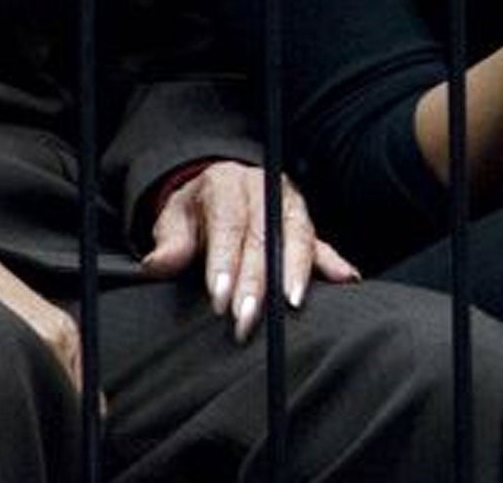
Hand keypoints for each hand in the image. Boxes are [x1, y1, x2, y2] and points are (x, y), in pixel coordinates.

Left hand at [140, 161, 360, 341]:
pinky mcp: (305, 221)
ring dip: (295, 271)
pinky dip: (333, 261)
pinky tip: (345, 279)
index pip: (227, 223)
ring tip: (292, 304)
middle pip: (262, 235)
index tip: (219, 300)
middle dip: (256, 281)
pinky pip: (321, 241)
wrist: (218, 192)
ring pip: (296, 234)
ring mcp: (287, 202)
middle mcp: (260, 188)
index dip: (225, 262)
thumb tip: (157, 264)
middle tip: (246, 318)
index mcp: (224, 184)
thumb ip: (169, 242)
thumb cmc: (196, 214)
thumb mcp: (173, 221)